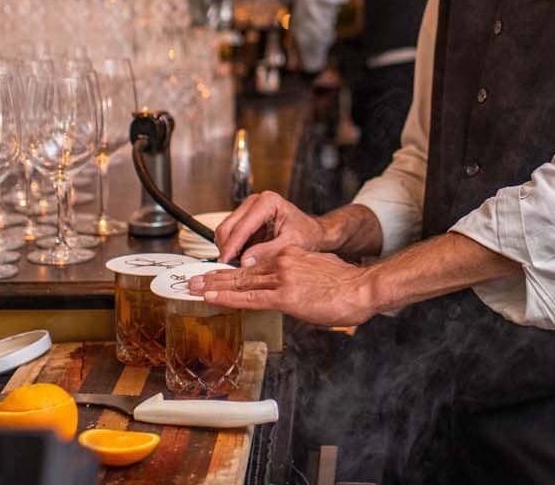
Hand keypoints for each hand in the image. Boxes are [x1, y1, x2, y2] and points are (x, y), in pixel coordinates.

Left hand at [189, 248, 378, 326]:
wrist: (361, 289)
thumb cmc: (346, 286)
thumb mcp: (318, 273)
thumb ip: (298, 278)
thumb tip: (289, 289)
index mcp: (290, 256)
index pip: (254, 264)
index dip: (231, 270)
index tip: (215, 274)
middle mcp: (282, 263)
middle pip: (242, 271)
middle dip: (215, 276)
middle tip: (193, 280)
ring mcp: (281, 278)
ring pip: (241, 283)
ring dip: (215, 286)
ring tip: (195, 288)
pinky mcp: (284, 296)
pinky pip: (249, 298)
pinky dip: (227, 297)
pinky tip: (213, 297)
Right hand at [215, 190, 328, 263]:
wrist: (313, 233)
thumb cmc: (307, 235)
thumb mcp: (292, 245)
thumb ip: (269, 252)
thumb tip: (245, 261)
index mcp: (268, 202)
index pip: (242, 227)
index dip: (232, 246)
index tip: (224, 262)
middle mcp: (255, 202)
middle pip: (228, 226)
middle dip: (226, 248)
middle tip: (227, 268)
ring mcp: (248, 211)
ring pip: (225, 231)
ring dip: (227, 249)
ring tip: (235, 266)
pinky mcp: (245, 221)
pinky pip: (230, 236)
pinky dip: (231, 249)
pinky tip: (239, 261)